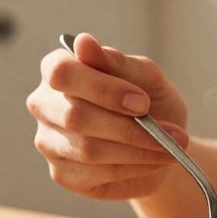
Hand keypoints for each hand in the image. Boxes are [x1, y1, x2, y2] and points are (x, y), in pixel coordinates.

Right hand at [27, 33, 189, 199]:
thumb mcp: (146, 77)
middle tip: (168, 132)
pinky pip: (95, 174)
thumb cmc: (149, 102)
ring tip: (171, 148)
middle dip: (128, 127)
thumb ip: (118, 62)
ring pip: (88, 149)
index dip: (102, 89)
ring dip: (138, 150)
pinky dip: (133, 168)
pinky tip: (154, 161)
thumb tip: (83, 43)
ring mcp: (49, 142)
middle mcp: (45, 104)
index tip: (142, 102)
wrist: (162, 145)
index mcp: (59, 69)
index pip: (62, 73)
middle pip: (74, 116)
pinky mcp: (62, 174)